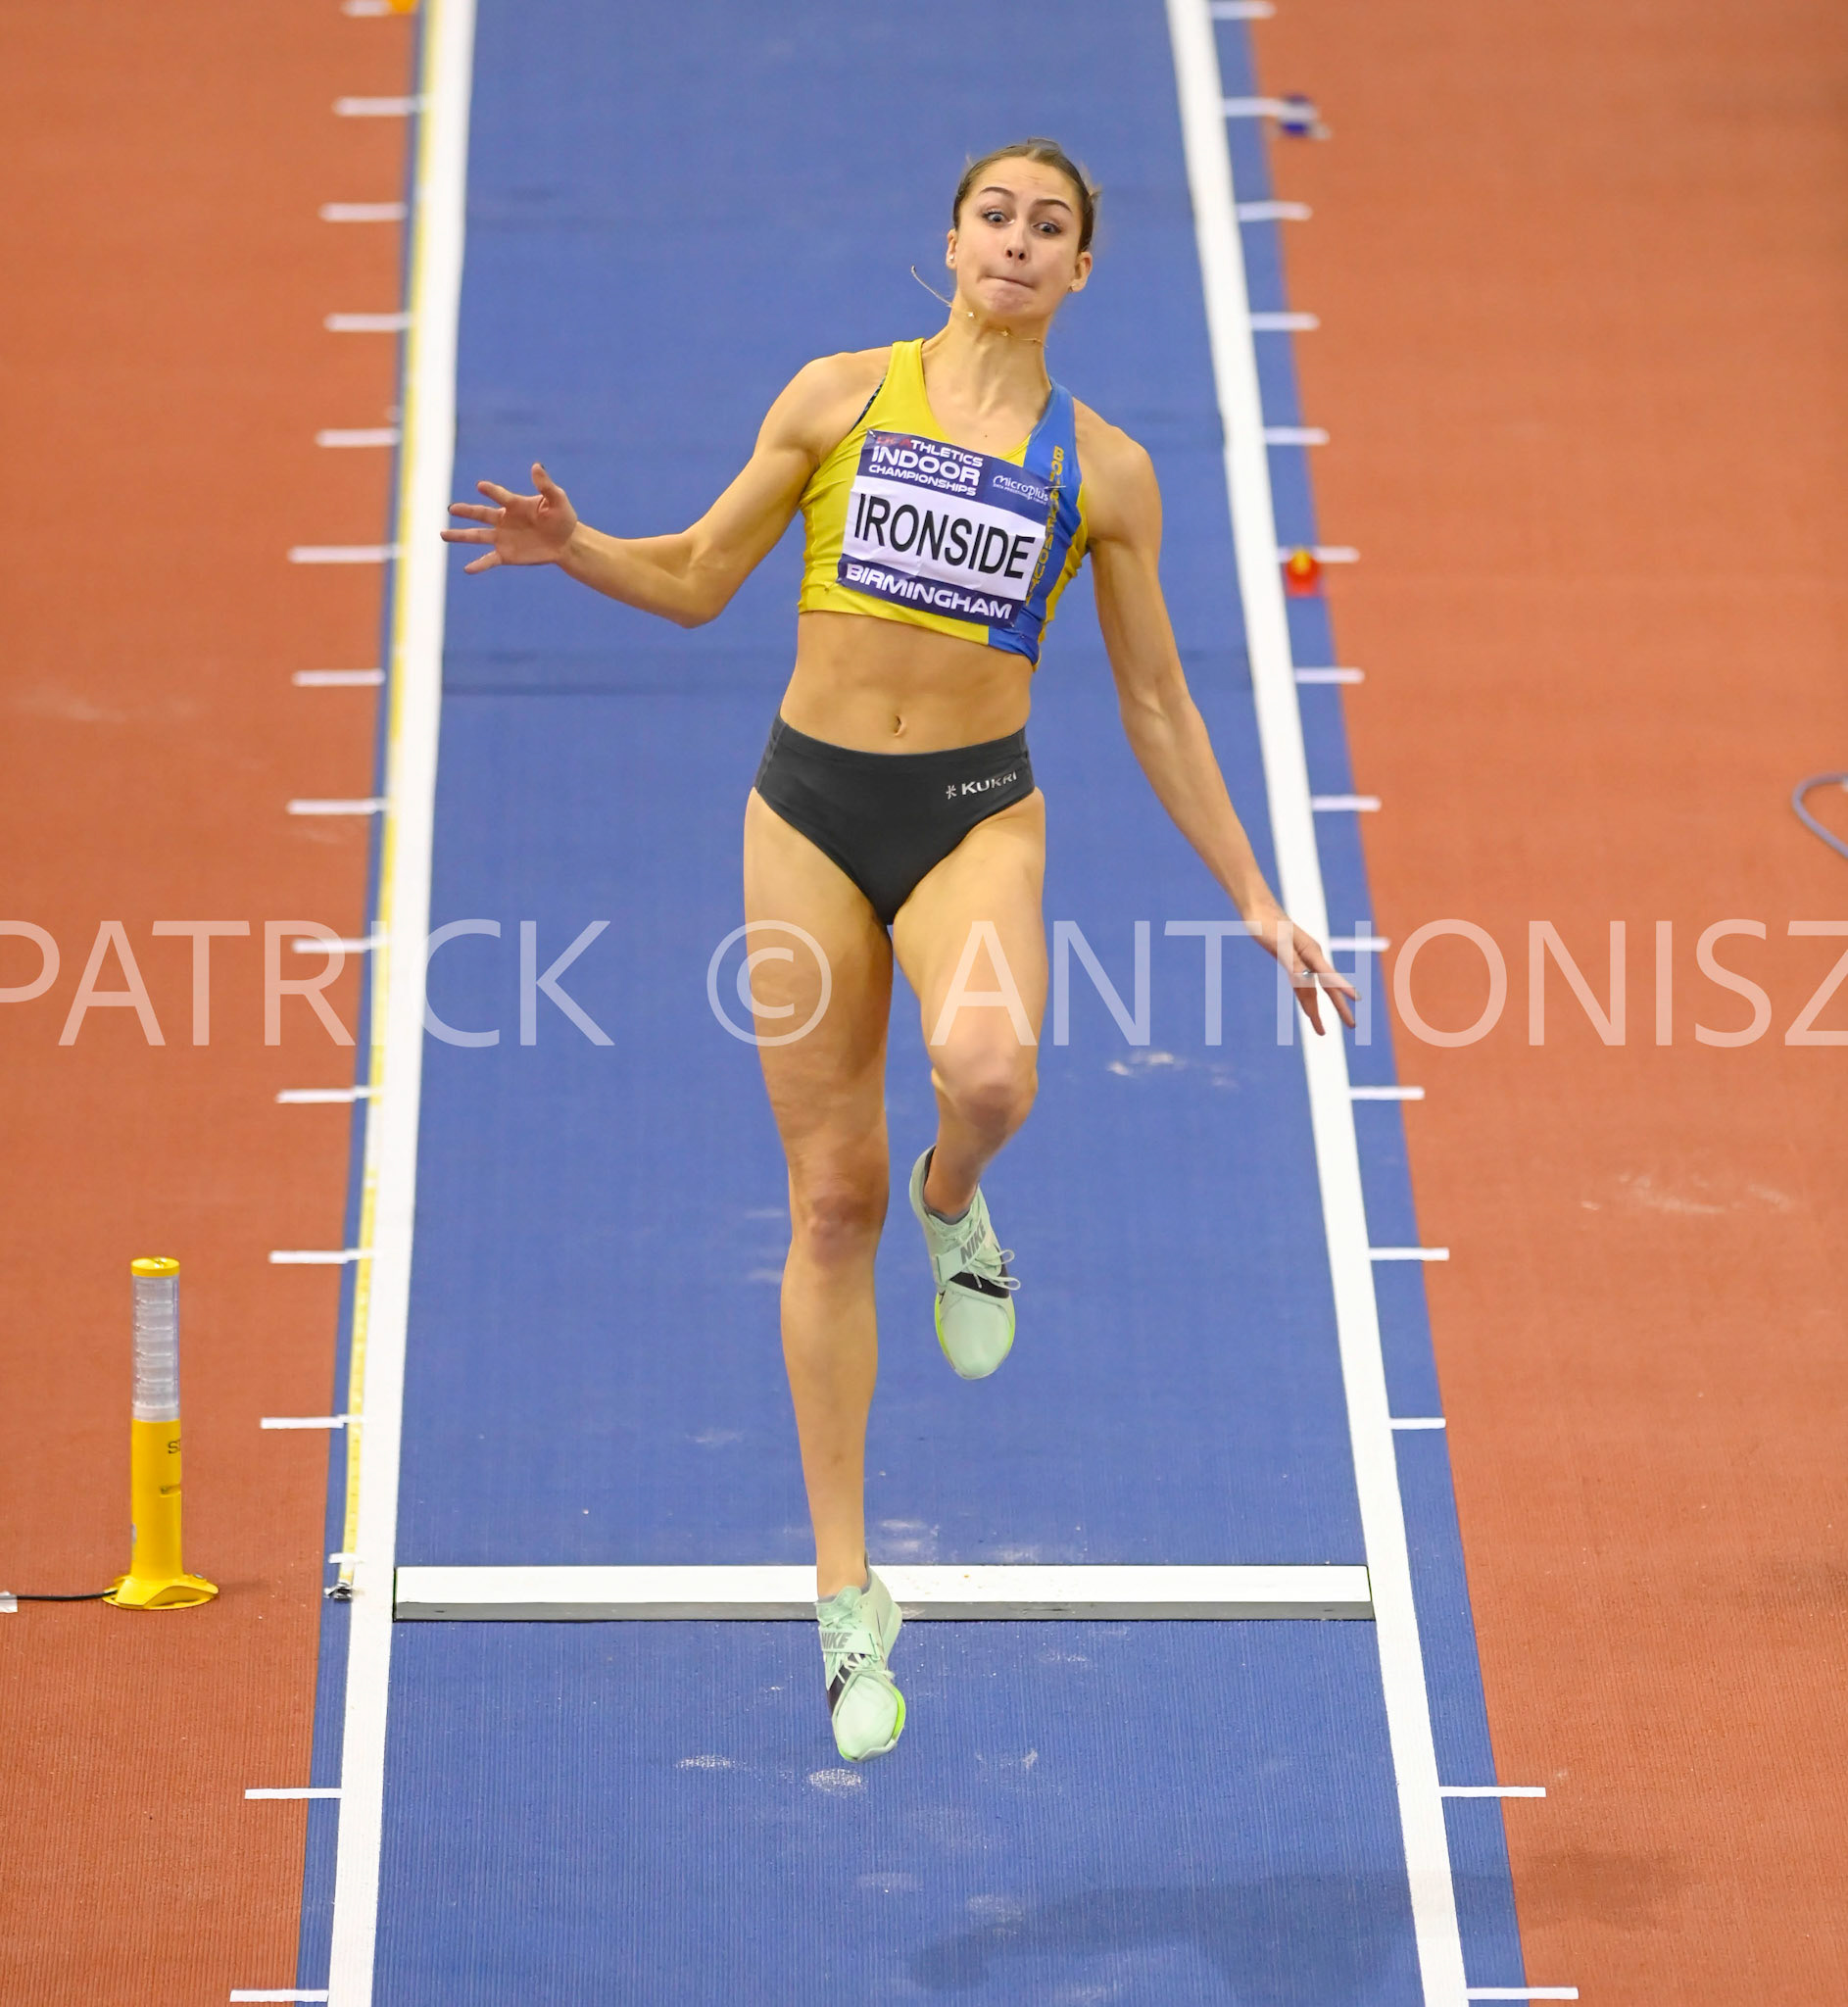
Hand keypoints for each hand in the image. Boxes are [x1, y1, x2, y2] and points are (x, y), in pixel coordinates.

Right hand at [441, 462, 577, 572]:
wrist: (566, 542)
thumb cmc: (562, 518)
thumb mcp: (557, 500)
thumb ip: (545, 486)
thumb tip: (536, 466)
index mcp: (514, 504)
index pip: (500, 496)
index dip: (491, 491)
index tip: (481, 486)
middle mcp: (504, 520)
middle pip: (480, 514)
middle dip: (466, 511)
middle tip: (451, 508)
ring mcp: (503, 538)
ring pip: (477, 536)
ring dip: (460, 535)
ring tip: (442, 534)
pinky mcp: (506, 555)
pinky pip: (489, 559)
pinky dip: (479, 564)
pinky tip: (467, 569)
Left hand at [1244, 905, 1357, 1034]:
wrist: (1257, 910)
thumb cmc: (1267, 924)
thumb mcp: (1279, 944)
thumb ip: (1293, 962)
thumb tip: (1305, 981)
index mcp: (1311, 953)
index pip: (1330, 975)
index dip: (1343, 988)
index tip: (1357, 999)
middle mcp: (1311, 958)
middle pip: (1327, 988)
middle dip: (1339, 1008)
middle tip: (1352, 1026)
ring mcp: (1302, 961)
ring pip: (1312, 991)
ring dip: (1316, 1010)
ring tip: (1321, 1031)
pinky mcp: (1291, 962)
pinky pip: (1301, 986)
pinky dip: (1306, 1000)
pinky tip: (1308, 1009)